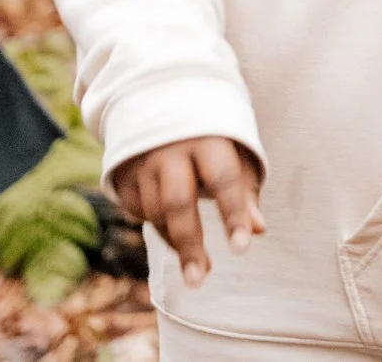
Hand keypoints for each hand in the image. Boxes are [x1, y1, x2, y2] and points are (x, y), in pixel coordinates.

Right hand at [108, 137, 264, 287]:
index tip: (242, 247)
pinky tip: (173, 232)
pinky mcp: (122, 174)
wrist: (158, 101)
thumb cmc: (209, 135)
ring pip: (155, 212)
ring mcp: (142, 161)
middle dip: (189, 245)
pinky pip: (138, 212)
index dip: (234, 214)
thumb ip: (245, 191)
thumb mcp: (233, 152)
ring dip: (175, 243)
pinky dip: (158, 227)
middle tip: (199, 280)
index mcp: (207, 137)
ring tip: (196, 265)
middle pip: (178, 203)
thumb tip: (259, 229)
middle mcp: (170, 149)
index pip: (224, 180)